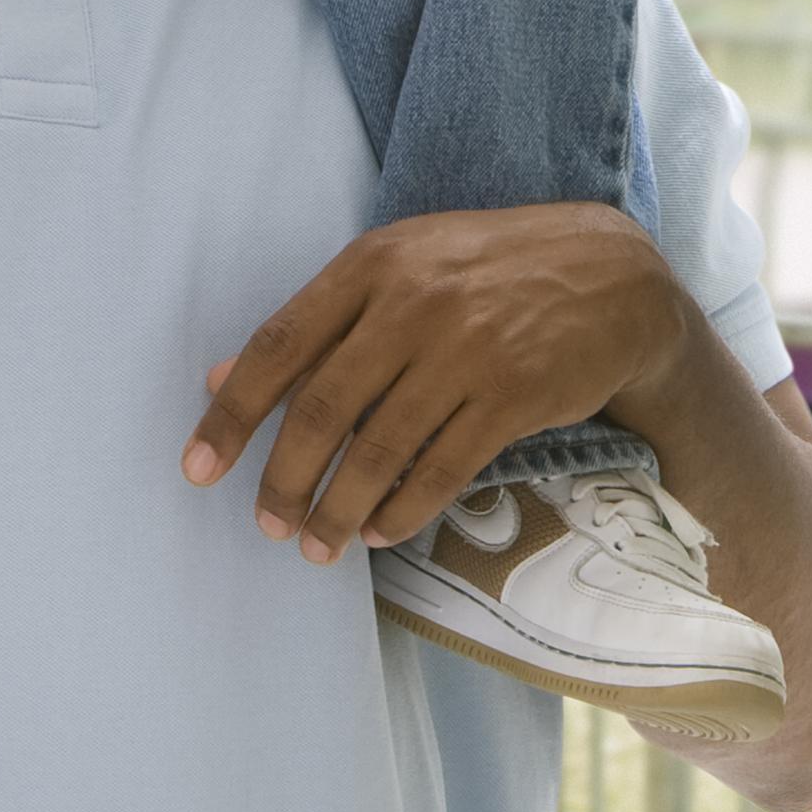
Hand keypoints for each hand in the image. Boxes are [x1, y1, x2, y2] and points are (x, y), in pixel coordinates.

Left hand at [182, 201, 686, 558]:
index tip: (198, 468)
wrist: (613, 275)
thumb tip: (221, 379)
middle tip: (267, 525)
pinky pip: (441, 469)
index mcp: (374, 264)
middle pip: (323, 409)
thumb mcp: (401, 267)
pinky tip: (380, 531)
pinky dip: (402, 510)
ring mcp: (467, 349)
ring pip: (379, 450)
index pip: (281, 344)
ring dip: (338, 510)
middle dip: (285, 480)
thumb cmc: (488, 271)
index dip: (233, 413)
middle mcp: (415, 302)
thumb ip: (318, 322)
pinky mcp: (513, 395)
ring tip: (318, 547)